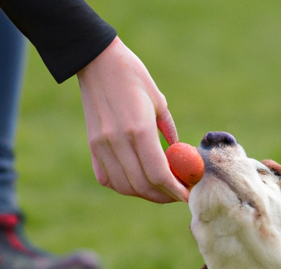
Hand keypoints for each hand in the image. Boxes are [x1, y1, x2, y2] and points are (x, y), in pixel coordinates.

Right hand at [77, 37, 188, 202]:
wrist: (96, 61)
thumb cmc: (133, 76)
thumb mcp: (159, 102)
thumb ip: (170, 133)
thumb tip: (181, 157)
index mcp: (139, 129)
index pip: (159, 174)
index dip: (176, 190)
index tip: (188, 195)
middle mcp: (118, 142)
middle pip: (143, 186)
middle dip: (164, 196)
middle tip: (178, 194)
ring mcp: (102, 146)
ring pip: (125, 187)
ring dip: (146, 194)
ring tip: (161, 191)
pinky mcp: (92, 147)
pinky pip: (108, 179)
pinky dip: (125, 186)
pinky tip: (138, 181)